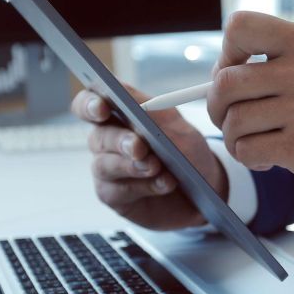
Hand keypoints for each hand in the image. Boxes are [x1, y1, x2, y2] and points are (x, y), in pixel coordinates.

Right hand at [71, 84, 227, 229]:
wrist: (204, 190)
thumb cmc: (187, 154)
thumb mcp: (178, 127)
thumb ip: (154, 111)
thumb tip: (137, 98)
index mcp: (118, 114)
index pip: (89, 103)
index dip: (89, 104)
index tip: (102, 108)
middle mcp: (107, 140)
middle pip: (98, 136)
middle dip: (119, 141)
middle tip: (138, 147)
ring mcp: (108, 169)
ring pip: (104, 165)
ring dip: (132, 166)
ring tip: (157, 167)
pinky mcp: (114, 195)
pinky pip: (118, 191)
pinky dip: (144, 186)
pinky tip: (164, 183)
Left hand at [207, 11, 293, 202]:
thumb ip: (278, 64)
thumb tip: (215, 78)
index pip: (240, 27)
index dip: (226, 54)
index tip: (236, 74)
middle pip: (225, 82)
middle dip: (217, 106)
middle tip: (231, 118)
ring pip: (233, 121)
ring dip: (235, 139)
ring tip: (258, 143)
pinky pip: (246, 150)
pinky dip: (250, 159)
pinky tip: (271, 160)